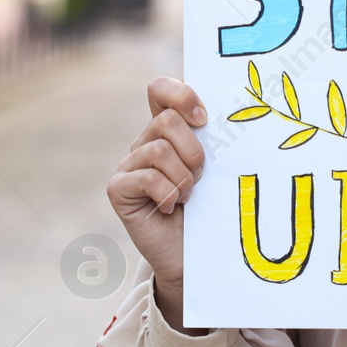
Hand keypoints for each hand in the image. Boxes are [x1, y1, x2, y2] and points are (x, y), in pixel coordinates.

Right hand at [106, 77, 207, 332]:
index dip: (179, 94)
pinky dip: (168, 194)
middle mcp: (144, 142)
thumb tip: (228, 115)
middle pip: (167, 121)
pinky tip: (171, 208)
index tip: (203, 117)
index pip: (160, 89)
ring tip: (188, 197)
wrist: (194, 257)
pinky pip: (147, 178)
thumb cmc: (210, 209)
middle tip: (201, 176)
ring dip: (183, 177)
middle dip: (194, 150)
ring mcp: (128, 165)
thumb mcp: (216, 168)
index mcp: (167, 130)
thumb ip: (212, 140)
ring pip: (159, 150)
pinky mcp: (118, 189)